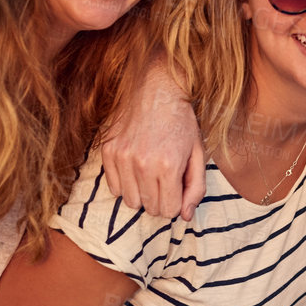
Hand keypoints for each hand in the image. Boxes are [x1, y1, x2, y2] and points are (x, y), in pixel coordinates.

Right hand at [99, 63, 204, 220]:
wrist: (156, 89)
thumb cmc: (181, 122)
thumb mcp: (198, 154)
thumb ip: (195, 188)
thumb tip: (184, 216)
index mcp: (168, 166)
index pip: (169, 210)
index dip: (176, 204)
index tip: (178, 190)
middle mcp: (142, 164)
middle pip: (149, 208)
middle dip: (161, 200)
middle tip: (166, 181)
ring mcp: (121, 158)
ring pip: (129, 201)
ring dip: (142, 194)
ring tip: (151, 175)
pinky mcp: (107, 151)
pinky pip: (114, 188)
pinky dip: (126, 184)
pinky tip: (136, 168)